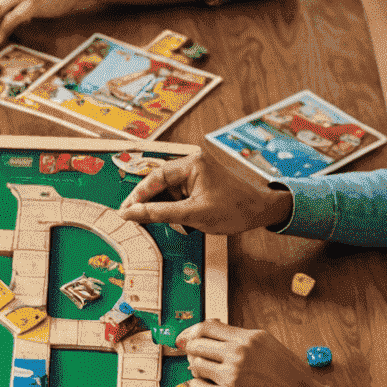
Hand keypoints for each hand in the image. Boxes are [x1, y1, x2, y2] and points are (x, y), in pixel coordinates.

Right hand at [118, 150, 293, 235]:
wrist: (261, 211)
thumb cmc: (234, 209)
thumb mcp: (192, 214)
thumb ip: (159, 213)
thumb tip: (131, 213)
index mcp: (192, 163)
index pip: (155, 177)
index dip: (137, 196)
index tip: (124, 211)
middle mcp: (192, 163)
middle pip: (158, 183)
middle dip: (147, 202)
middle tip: (131, 218)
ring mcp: (195, 173)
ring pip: (165, 191)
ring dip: (159, 207)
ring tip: (155, 222)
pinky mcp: (198, 184)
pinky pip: (176, 195)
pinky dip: (171, 208)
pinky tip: (170, 220)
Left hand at [177, 320, 347, 386]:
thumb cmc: (286, 372)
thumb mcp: (265, 343)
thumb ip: (237, 336)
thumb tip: (206, 330)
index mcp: (248, 338)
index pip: (206, 327)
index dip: (191, 332)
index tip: (184, 338)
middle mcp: (238, 355)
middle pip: (196, 345)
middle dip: (192, 351)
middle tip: (196, 357)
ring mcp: (232, 377)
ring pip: (195, 366)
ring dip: (196, 369)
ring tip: (207, 373)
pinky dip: (197, 386)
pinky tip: (205, 386)